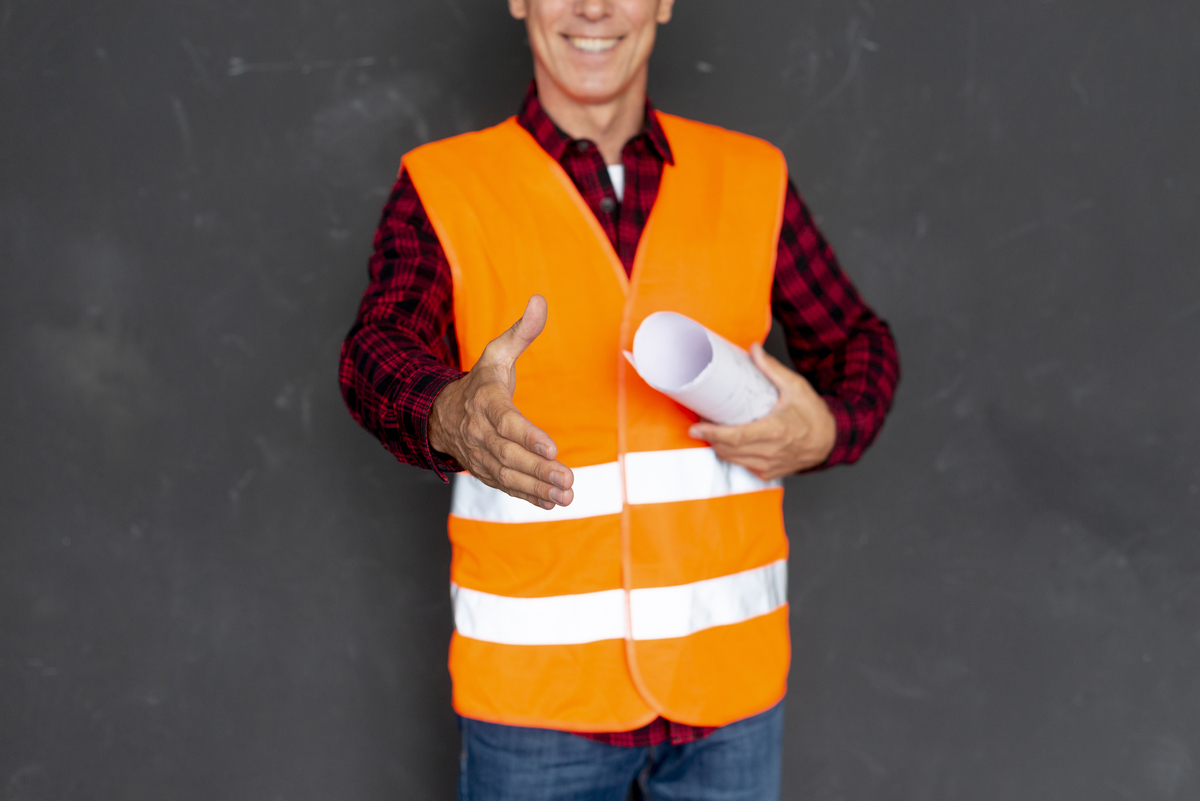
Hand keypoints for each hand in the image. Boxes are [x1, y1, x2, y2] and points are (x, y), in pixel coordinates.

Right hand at [429, 295, 574, 509]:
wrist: (440, 414)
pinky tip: (552, 503)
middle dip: (538, 469)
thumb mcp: (496, 354)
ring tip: (567, 495)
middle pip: (509, 454)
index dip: (528, 436)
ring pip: (509, 475)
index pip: (506, 422)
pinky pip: (507, 487)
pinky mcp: (487, 472)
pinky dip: (529, 497)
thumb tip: (540, 300)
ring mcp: (481, 456)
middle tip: (567, 479)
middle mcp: (480, 433)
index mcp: (485, 402)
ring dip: (538, 487)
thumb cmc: (480, 383)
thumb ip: (521, 332)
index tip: (552, 448)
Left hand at [688, 343, 836, 479]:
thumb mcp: (796, 387)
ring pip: (732, 459)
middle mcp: (770, 451)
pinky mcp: (768, 473)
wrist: (831, 440)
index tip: (696, 426)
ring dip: (719, 446)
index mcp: (775, 430)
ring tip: (712, 430)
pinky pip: (742, 466)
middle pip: (728, 449)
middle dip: (710, 437)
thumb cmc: (815, 415)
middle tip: (701, 422)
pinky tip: (731, 442)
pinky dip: (733, 455)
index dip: (712, 432)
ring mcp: (768, 465)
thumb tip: (754, 349)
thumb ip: (772, 368)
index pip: (735, 437)